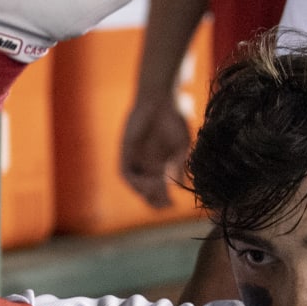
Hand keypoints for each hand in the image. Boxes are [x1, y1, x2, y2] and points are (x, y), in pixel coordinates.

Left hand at [119, 90, 190, 208]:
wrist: (160, 100)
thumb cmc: (174, 120)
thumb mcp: (181, 146)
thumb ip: (179, 166)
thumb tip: (179, 185)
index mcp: (160, 165)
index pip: (159, 190)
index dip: (163, 200)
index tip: (172, 205)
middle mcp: (146, 165)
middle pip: (146, 191)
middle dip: (154, 200)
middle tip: (165, 204)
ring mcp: (134, 159)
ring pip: (136, 185)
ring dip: (145, 192)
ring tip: (157, 192)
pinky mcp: (125, 152)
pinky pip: (126, 173)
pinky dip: (135, 181)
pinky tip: (147, 182)